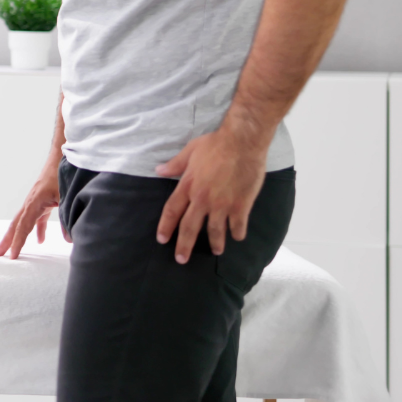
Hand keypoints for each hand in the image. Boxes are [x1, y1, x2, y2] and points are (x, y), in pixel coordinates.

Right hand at [0, 163, 60, 259]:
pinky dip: (36, 230)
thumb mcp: (67, 197)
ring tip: (10, 250)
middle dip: (6, 241)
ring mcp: (35, 202)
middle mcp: (30, 203)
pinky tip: (40, 240)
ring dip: (16, 236)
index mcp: (34, 202)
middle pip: (15, 225)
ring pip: (22, 222)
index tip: (12, 256)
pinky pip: (35, 219)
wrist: (62, 157)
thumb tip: (70, 239)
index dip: (17, 242)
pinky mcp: (42, 201)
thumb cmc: (62, 173)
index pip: (23, 227)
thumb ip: (68, 219)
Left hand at [155, 123, 269, 262]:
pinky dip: (237, 233)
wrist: (243, 142)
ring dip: (215, 243)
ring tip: (216, 251)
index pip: (172, 211)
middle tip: (181, 259)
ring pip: (215, 231)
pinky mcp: (240, 205)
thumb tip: (158, 170)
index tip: (161, 239)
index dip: (165, 226)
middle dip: (184, 245)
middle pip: (189, 227)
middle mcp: (203, 199)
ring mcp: (222, 204)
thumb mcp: (190, 151)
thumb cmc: (216, 144)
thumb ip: (175, 165)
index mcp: (188, 186)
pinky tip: (237, 237)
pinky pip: (237, 226)